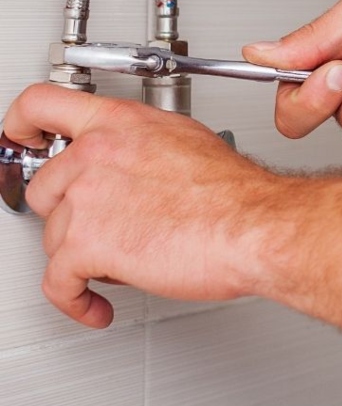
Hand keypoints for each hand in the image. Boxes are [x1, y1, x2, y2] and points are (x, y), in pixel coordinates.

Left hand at [3, 84, 283, 327]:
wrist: (253, 224)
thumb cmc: (234, 191)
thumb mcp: (185, 138)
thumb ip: (141, 142)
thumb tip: (131, 154)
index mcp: (121, 122)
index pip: (41, 104)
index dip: (19, 125)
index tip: (20, 138)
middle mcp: (97, 152)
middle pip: (43, 186)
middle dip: (67, 213)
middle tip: (95, 224)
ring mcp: (86, 197)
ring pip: (53, 237)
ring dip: (81, 256)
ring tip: (119, 260)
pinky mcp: (86, 245)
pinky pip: (58, 283)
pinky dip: (74, 300)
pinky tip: (93, 301)